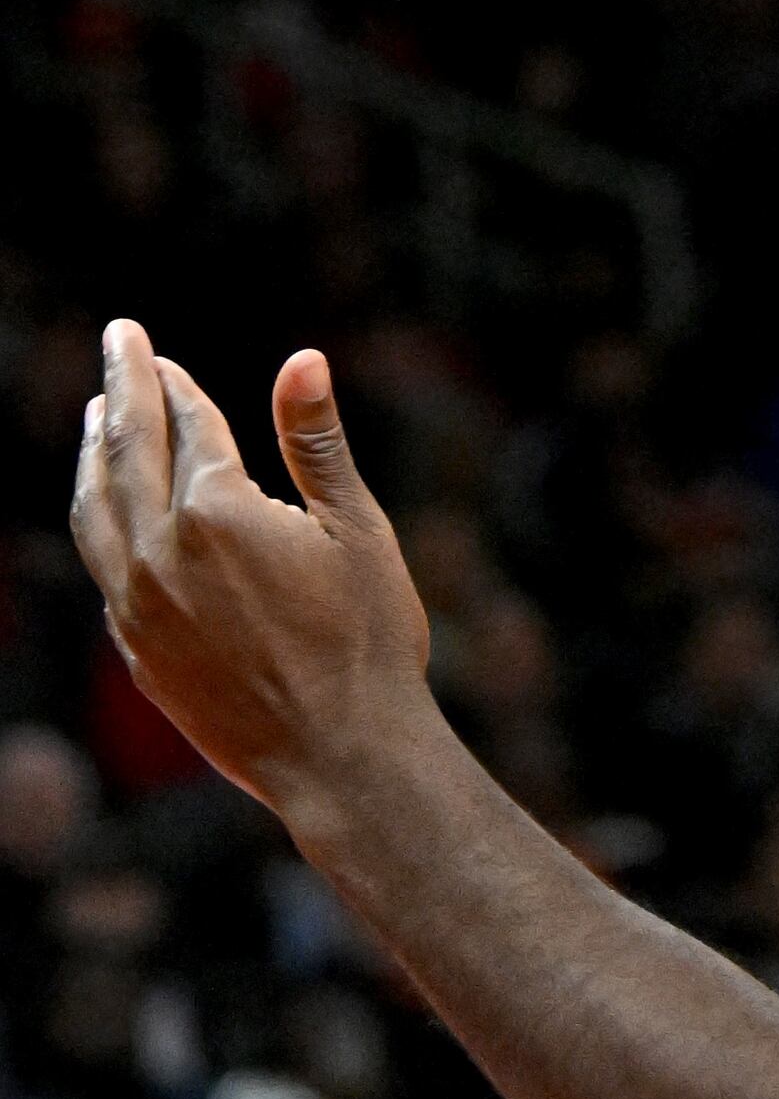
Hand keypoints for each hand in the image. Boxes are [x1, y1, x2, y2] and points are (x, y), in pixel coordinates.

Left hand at [72, 326, 432, 816]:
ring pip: (96, 511)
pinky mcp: (135, 653)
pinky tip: (110, 510)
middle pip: (128, 450)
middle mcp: (161, 555)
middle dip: (121, 388)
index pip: (185, 423)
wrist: (337, 758)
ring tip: (95, 415)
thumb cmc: (366, 639)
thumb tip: (302, 359)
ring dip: (94, 453)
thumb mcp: (357, 527)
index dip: (173, 380)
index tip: (155, 348)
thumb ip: (317, 441)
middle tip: (117, 340)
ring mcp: (138, 609)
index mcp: (218, 513)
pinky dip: (98, 518)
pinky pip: (102, 567)